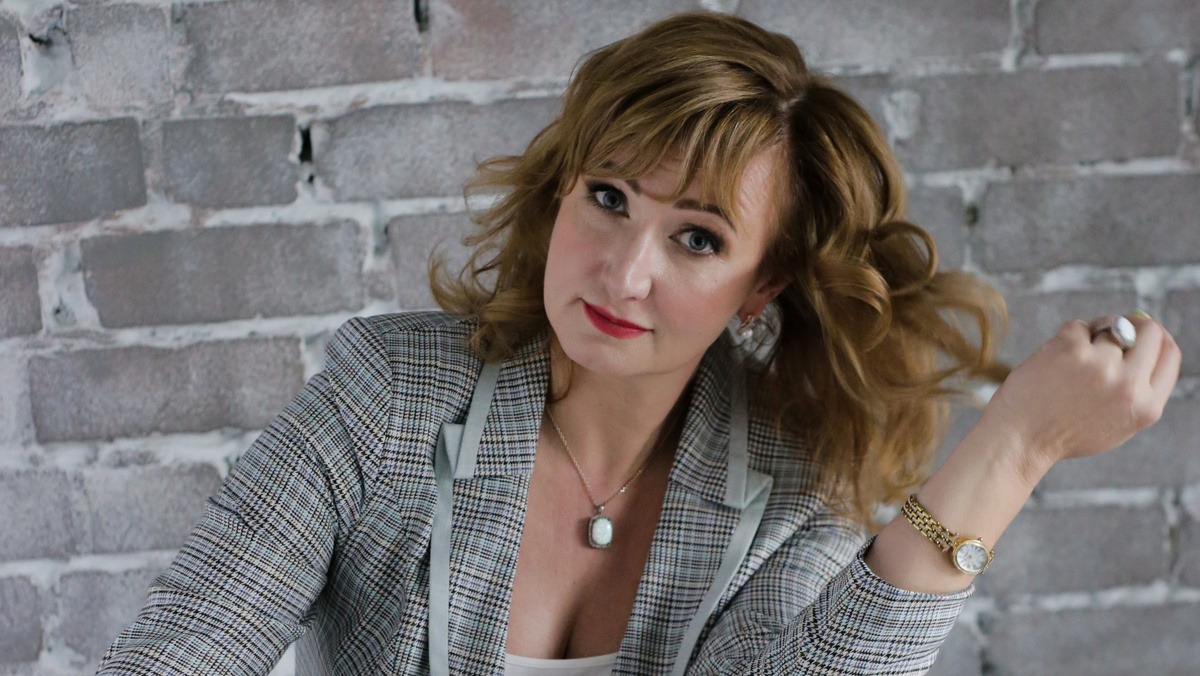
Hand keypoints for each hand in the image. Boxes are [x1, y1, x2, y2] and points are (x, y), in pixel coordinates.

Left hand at [981, 313, 1181, 481]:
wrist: (1020, 440)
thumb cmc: (1062, 433)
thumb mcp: (1117, 424)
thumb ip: (1137, 391)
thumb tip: (1145, 342)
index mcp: (1146, 406)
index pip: (1170, 354)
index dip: (1157, 339)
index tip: (1142, 334)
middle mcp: (1129, 384)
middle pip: (1150, 331)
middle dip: (1131, 325)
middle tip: (1108, 332)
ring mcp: (1101, 364)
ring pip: (1110, 327)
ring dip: (1091, 337)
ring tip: (1068, 365)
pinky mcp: (1072, 348)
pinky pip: (1078, 326)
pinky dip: (1066, 338)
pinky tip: (1052, 362)